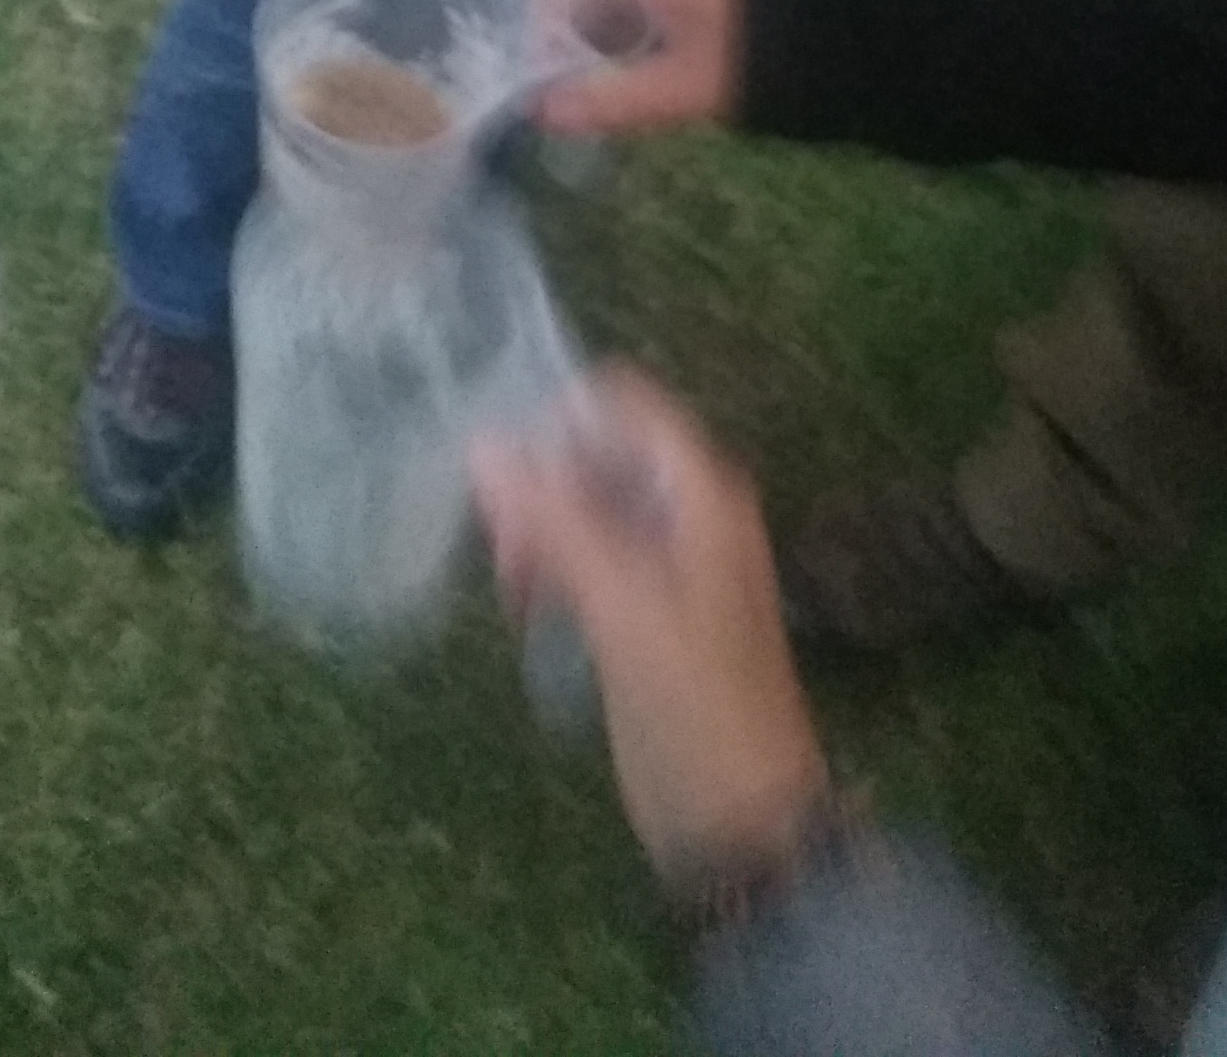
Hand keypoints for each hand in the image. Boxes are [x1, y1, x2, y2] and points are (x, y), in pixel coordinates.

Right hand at [471, 371, 827, 888]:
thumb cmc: (693, 705)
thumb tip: (484, 446)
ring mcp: (669, 563)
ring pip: (587, 510)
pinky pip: (591, 559)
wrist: (742, 820)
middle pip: (599, 458)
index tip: (499, 469)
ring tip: (513, 592)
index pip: (624, 406)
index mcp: (701, 493)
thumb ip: (554, 524)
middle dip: (543, 488)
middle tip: (505, 554)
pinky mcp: (647, 612)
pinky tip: (528, 611)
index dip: (559, 422)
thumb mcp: (621, 609)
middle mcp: (689, 513)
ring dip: (542, 534)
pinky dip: (556, 571)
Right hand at [538, 0, 741, 134]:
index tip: (535, 63)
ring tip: (593, 97)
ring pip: (618, 5)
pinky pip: (647, 16)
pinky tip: (639, 86)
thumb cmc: (750, 59)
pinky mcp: (704, 2)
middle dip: (566, 36)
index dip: (541, 10)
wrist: (835, 49)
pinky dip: (631, 47)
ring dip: (600, 46)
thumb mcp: (678, 87)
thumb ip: (609, 99)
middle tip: (558, 92)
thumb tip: (539, 111)